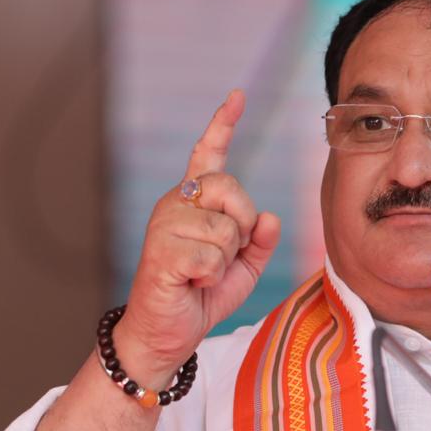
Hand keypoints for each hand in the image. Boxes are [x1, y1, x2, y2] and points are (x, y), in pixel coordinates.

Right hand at [116, 90, 280, 382]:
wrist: (168, 333)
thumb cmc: (202, 295)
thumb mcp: (243, 267)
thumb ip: (260, 240)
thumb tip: (269, 216)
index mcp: (195, 201)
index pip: (209, 154)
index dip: (223, 125)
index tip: (238, 97)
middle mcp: (176, 203)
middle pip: (230, 187)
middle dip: (241, 225)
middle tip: (225, 254)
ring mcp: (165, 225)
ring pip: (224, 229)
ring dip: (225, 260)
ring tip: (202, 274)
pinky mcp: (161, 252)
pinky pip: (211, 257)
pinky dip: (211, 278)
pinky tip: (192, 284)